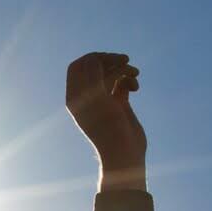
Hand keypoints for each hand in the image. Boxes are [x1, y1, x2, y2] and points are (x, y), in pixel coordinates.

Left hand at [66, 52, 147, 186]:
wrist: (124, 153)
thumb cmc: (107, 127)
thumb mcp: (97, 99)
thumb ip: (92, 76)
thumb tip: (93, 57)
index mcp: (75, 95)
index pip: (78, 67)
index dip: (93, 58)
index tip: (110, 58)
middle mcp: (87, 96)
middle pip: (95, 68)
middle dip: (111, 62)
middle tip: (126, 60)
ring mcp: (103, 99)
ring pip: (111, 74)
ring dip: (123, 70)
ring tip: (135, 73)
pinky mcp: (118, 104)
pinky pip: (122, 84)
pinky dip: (129, 81)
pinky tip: (136, 88)